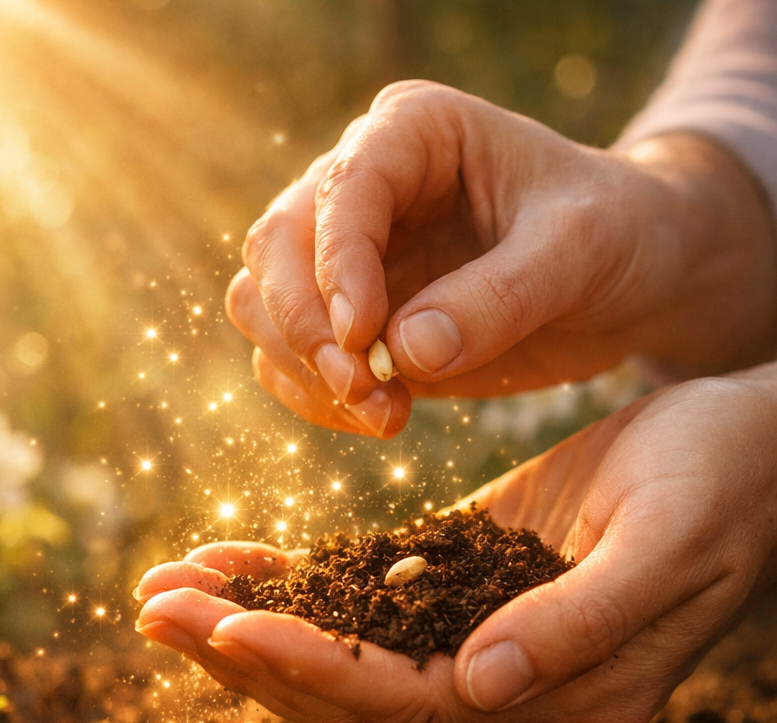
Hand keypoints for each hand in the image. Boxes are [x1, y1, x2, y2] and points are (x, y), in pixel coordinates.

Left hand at [134, 366, 776, 722]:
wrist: (741, 445)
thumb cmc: (721, 482)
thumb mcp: (667, 543)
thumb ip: (580, 623)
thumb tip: (478, 682)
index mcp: (562, 699)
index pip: (407, 703)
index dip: (310, 667)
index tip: (224, 626)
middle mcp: (505, 690)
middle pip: (350, 695)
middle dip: (246, 653)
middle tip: (153, 608)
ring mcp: (474, 642)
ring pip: (339, 656)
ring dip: (247, 624)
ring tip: (164, 588)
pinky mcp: (456, 587)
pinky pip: (357, 603)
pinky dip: (291, 585)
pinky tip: (229, 559)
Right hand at [228, 81, 776, 436]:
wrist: (628, 278)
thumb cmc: (615, 234)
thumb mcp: (580, 250)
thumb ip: (499, 296)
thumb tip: (404, 352)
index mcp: (411, 135)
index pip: (339, 193)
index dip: (337, 267)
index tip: (365, 339)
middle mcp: (361, 189)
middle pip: (274, 250)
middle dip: (306, 329)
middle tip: (364, 390)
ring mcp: (348, 259)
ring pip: (263, 307)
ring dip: (308, 371)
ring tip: (387, 414)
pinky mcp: (353, 323)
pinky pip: (292, 360)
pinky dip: (318, 399)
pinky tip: (382, 419)